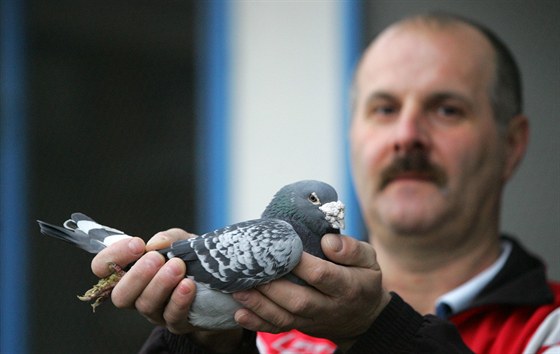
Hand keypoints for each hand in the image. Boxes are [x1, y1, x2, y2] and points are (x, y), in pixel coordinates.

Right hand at [91, 228, 196, 333]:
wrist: (219, 280)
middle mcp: (137, 295)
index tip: (137, 244)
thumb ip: (169, 238)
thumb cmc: (192, 259)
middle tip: (155, 258)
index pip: (103, 267)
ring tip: (177, 266)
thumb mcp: (182, 241)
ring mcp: (156, 312)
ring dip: (160, 284)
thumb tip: (157, 243)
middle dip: (136, 276)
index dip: (112, 257)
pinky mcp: (177, 323)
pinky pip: (172, 317)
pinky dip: (179, 300)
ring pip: (145, 305)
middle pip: (120, 295)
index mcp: (130, 272)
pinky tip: (188, 285)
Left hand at [232, 234, 390, 347]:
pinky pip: (278, 328)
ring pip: (284, 317)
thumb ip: (352, 249)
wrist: (364, 317)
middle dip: (272, 287)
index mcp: (347, 287)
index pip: (322, 275)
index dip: (302, 263)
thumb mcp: (369, 260)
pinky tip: (240, 313)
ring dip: (258, 304)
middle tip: (250, 270)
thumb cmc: (362, 279)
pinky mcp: (300, 327)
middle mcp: (328, 307)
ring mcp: (312, 321)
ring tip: (237, 289)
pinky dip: (257, 323)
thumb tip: (327, 241)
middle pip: (298, 300)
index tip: (283, 246)